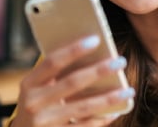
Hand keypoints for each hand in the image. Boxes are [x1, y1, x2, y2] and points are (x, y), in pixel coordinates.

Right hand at [11, 35, 134, 126]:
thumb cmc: (37, 107)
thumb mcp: (37, 90)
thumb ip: (56, 75)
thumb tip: (93, 55)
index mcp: (29, 84)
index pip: (52, 62)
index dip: (73, 49)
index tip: (96, 39)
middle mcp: (33, 103)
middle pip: (72, 83)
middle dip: (99, 71)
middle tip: (120, 61)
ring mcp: (44, 123)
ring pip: (83, 107)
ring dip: (109, 98)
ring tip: (128, 90)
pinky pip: (85, 126)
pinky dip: (103, 118)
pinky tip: (117, 110)